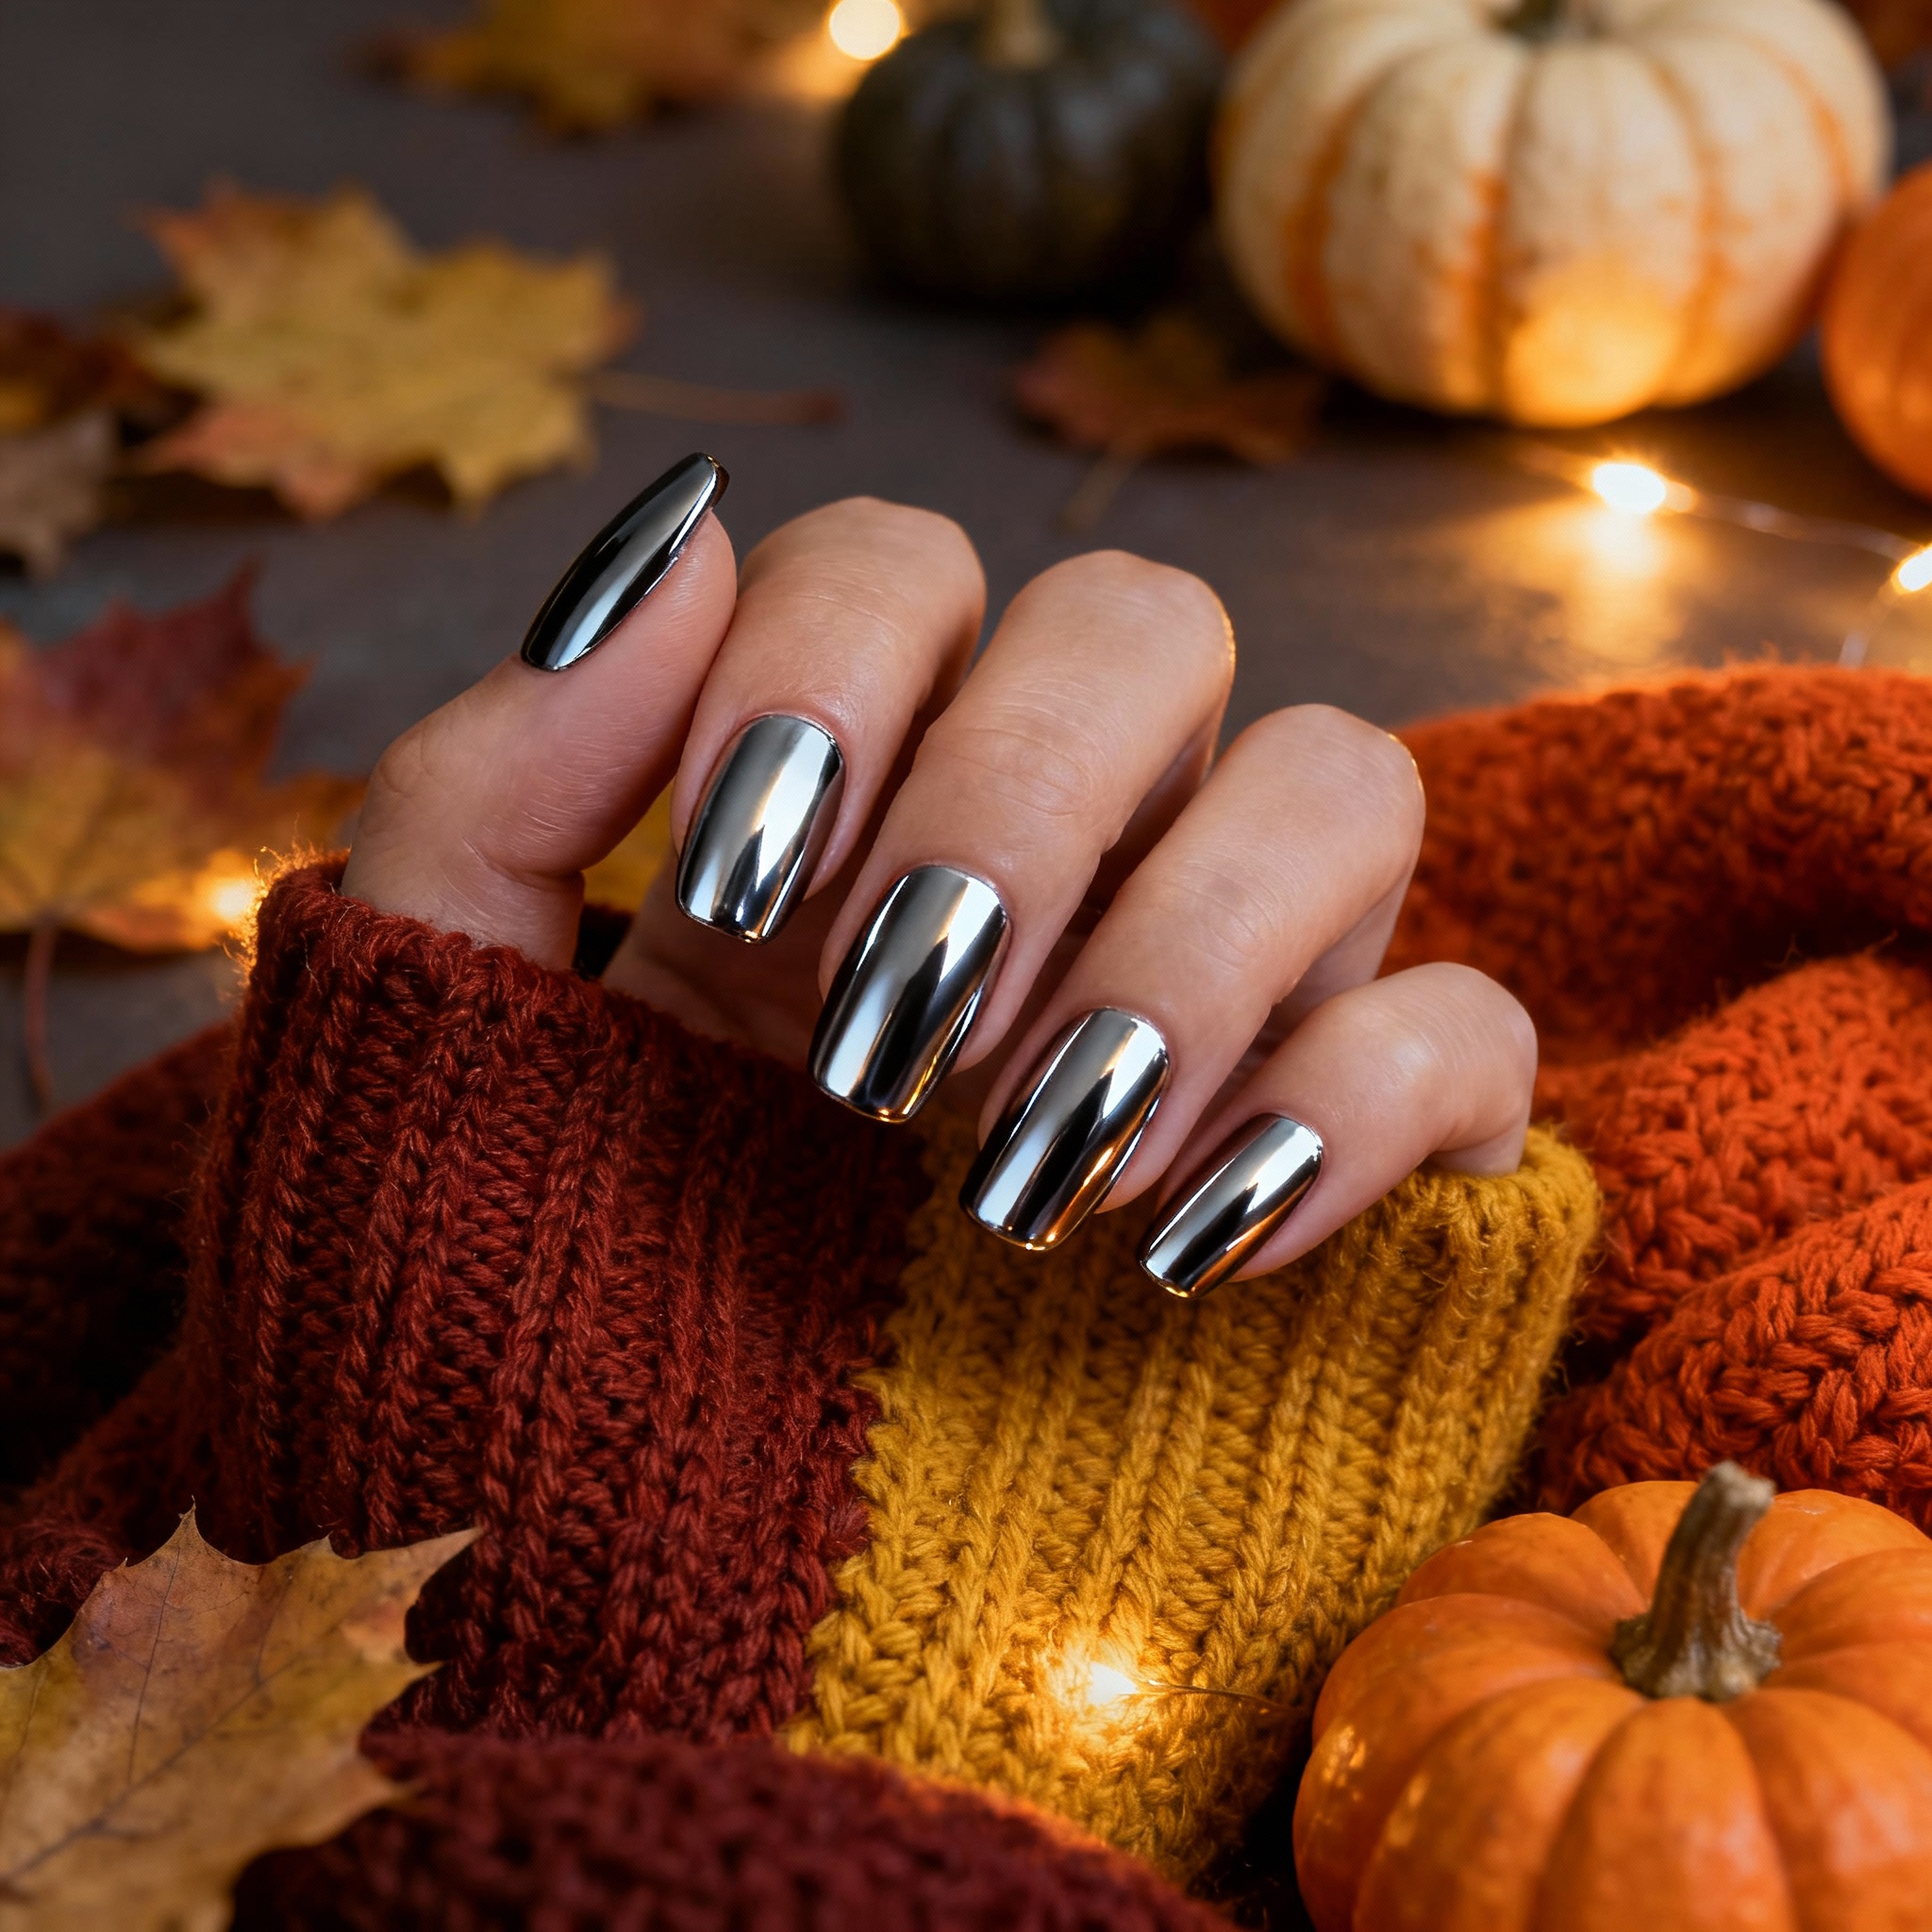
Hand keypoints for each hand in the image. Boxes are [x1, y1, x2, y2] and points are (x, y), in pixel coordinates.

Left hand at [342, 473, 1534, 1292]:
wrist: (661, 1682)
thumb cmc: (520, 1369)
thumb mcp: (428, 1067)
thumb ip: (492, 787)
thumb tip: (679, 530)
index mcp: (827, 827)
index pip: (905, 570)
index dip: (843, 663)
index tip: (742, 885)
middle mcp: (1044, 880)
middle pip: (1150, 627)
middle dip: (1021, 794)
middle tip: (891, 1036)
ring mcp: (1216, 1017)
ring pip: (1343, 782)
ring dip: (1195, 939)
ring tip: (1030, 1163)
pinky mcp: (1362, 1181)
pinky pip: (1470, 1036)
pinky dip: (1357, 1101)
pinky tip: (1184, 1247)